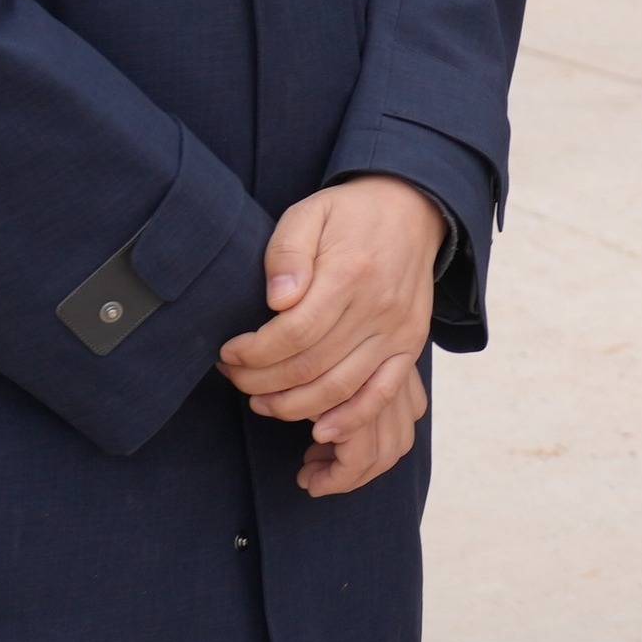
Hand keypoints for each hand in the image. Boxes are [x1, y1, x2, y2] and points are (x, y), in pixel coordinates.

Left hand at [220, 174, 445, 493]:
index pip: (293, 333)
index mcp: (350, 273)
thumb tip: (278, 299)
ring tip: (261, 401)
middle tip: (235, 378)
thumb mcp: (309, 213)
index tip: (228, 353)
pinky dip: (350, 419)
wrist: (413, 210)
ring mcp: (398, 331)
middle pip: (311, 366)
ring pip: (339, 388)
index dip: (253, 353)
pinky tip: (318, 431)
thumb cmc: (349, 215)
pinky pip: (382, 393)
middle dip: (261, 382)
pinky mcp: (409, 346)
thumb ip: (287, 251)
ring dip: (292, 406)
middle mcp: (379, 308)